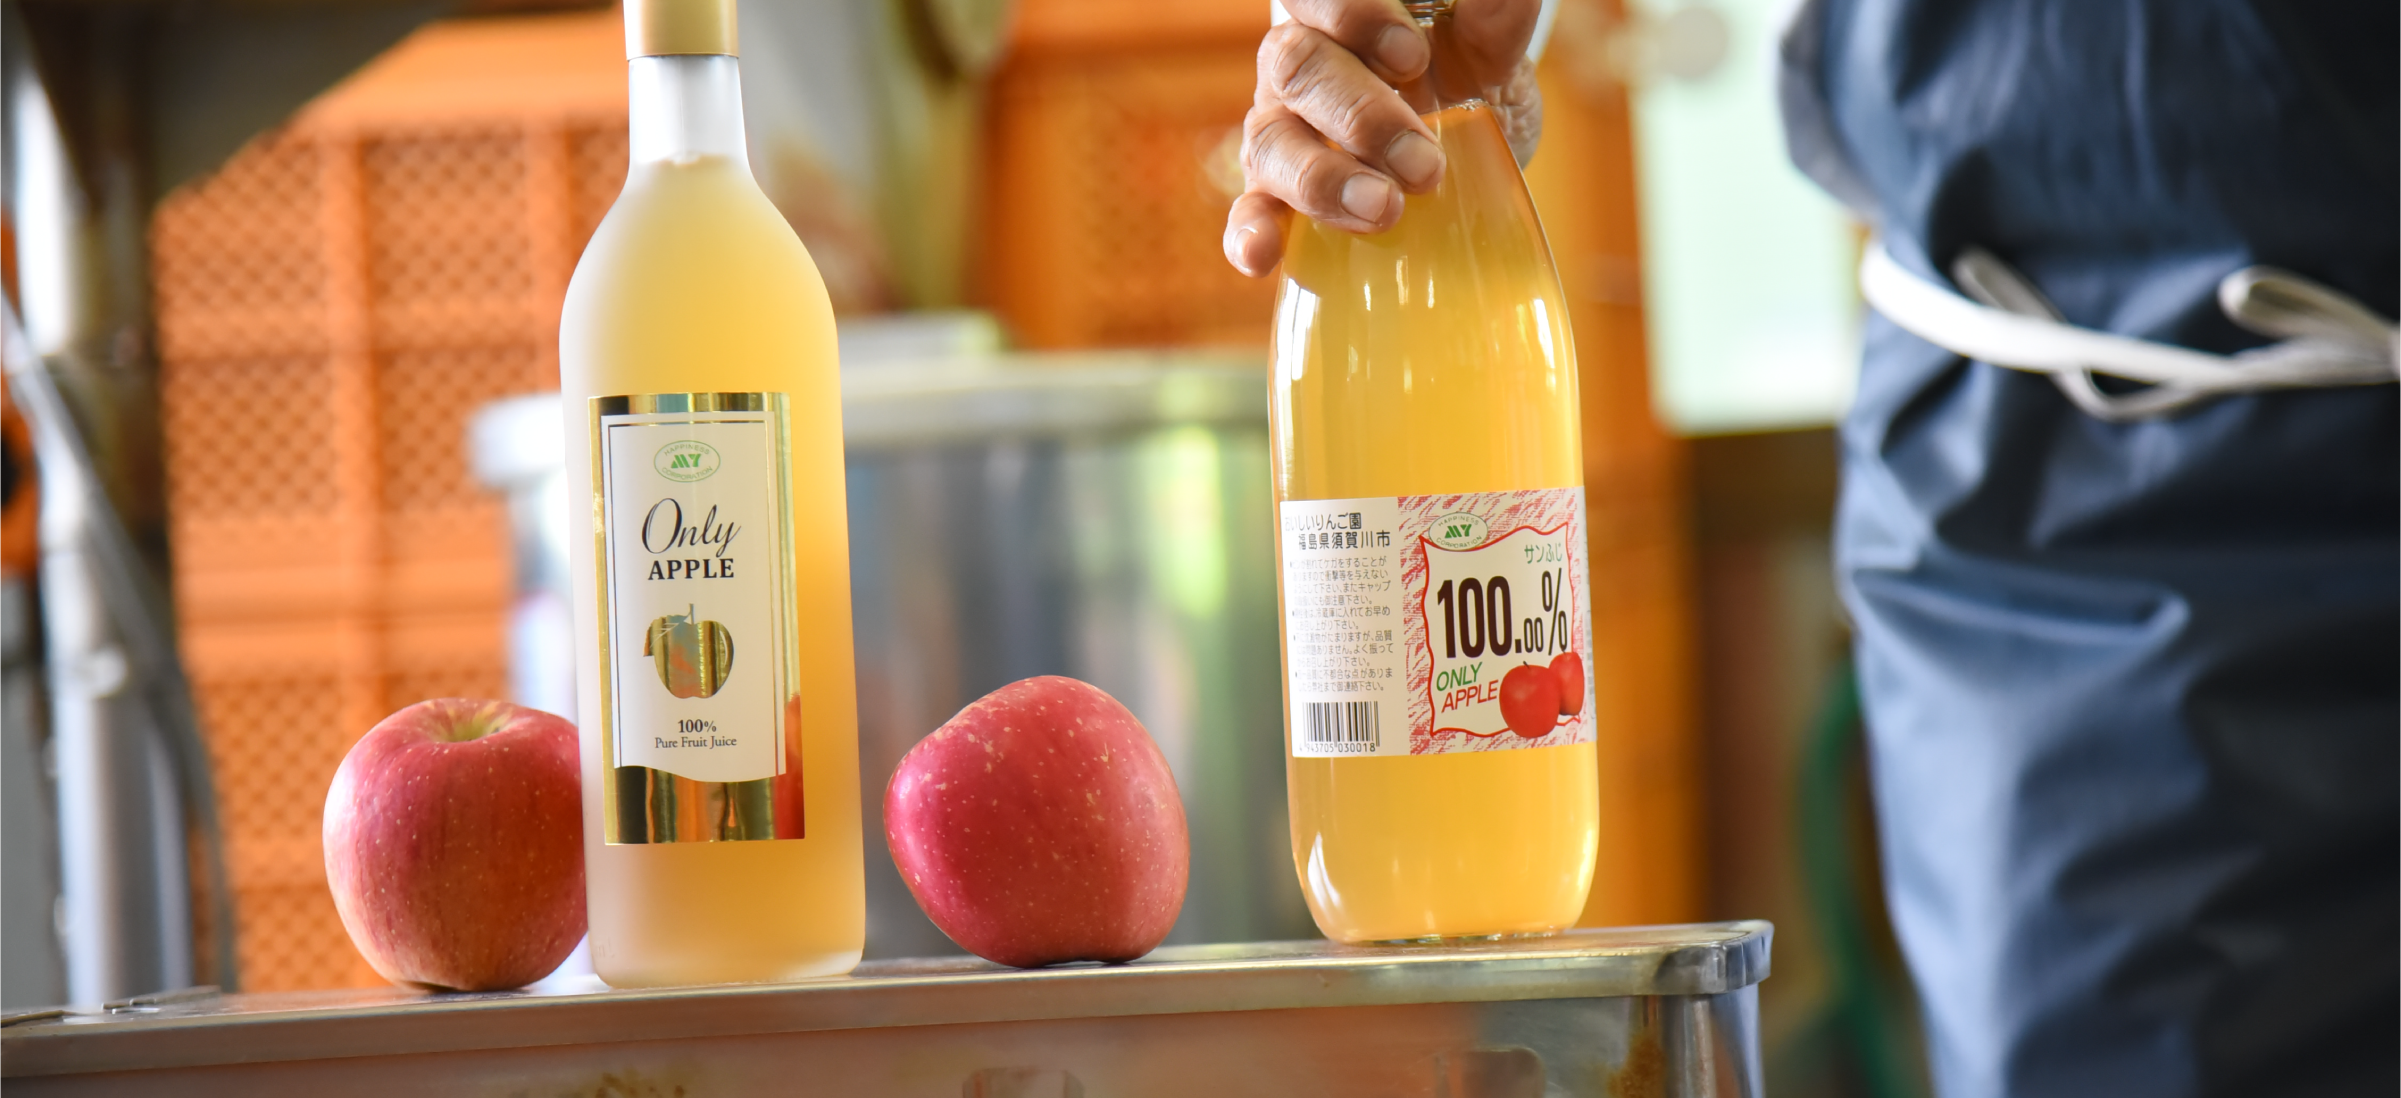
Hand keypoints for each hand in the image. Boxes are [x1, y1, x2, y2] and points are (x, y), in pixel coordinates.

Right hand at [1223, 0, 1545, 276]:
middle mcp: (1299, 66)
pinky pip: (1250, 212)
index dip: (1353, 19)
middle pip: (1296, 69)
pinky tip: (1261, 254)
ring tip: (1382, 211)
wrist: (1469, 147)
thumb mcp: (1488, 46)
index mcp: (1340, 14)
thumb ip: (1494, 16)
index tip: (1413, 57)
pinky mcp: (1278, 198)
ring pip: (1271, 142)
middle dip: (1359, 115)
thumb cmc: (1465, 77)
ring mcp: (1282, 132)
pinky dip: (1251, 232)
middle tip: (1423, 164)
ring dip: (1321, 178)